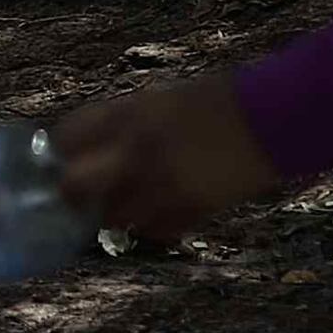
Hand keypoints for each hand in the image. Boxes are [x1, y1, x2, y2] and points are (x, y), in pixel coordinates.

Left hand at [52, 76, 280, 243]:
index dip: (60, 152)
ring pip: (112, 217)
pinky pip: (154, 231)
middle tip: (80, 195)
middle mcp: (134, 150)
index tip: (61, 160)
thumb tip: (90, 150)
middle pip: (74, 186)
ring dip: (115, 213)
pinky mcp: (191, 209)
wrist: (273, 117)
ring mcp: (160, 183)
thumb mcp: (158, 101)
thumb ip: (121, 124)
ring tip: (130, 203)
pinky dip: (152, 226)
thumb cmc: (217, 102)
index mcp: (125, 115)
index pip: (65, 139)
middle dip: (73, 193)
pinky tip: (162, 213)